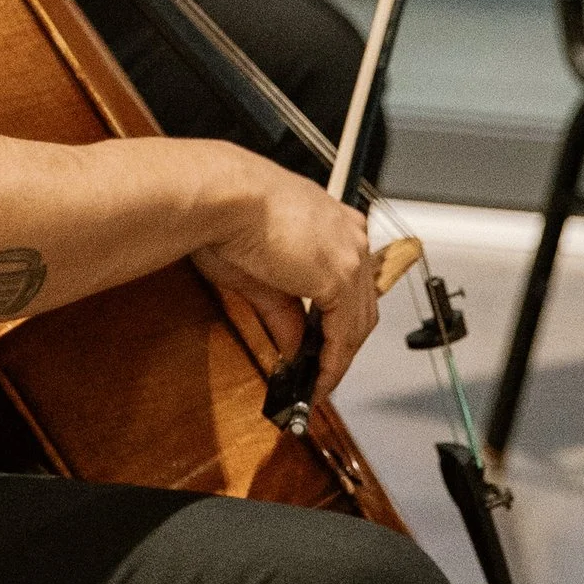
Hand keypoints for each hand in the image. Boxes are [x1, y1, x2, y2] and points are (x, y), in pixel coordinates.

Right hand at [189, 161, 377, 403]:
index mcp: (333, 223)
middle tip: (320, 374)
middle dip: (341, 347)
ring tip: (316, 386)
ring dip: (337, 361)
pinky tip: (317, 379)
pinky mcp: (339, 277)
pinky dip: (332, 362)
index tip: (323, 347)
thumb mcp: (259, 275)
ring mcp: (349, 255)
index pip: (350, 283)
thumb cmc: (227, 216)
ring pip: (357, 324)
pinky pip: (344, 334)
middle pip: (360, 306)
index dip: (340, 322)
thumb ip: (285, 313)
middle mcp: (350, 236)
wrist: (223, 198)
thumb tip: (293, 346)